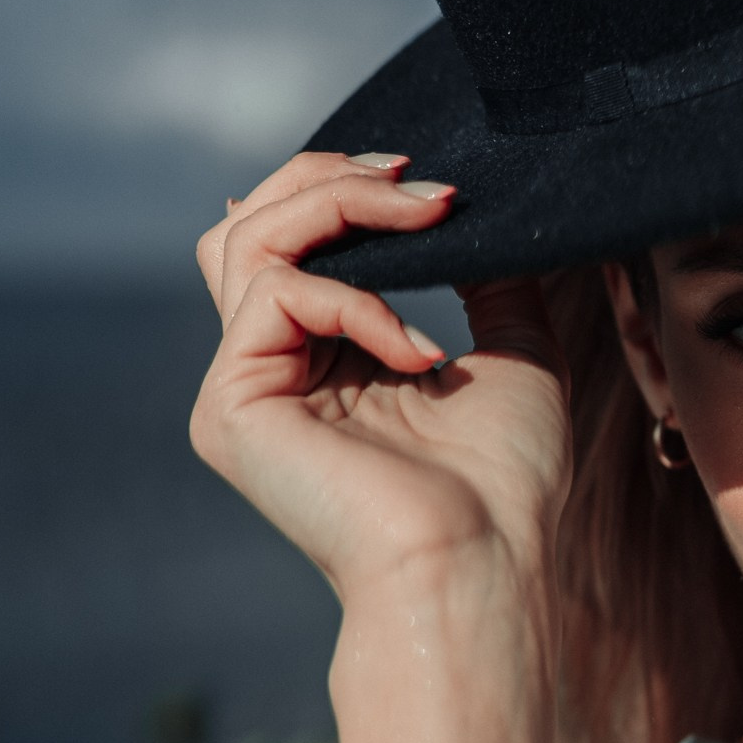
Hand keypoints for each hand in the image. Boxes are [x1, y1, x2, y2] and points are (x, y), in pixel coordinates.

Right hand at [190, 152, 572, 607]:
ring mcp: (242, 389)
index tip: (428, 182)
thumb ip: (488, 277)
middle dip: (331, 179)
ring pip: (244, 240)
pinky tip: (418, 352)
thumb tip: (472, 209)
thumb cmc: (504, 485)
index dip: (344, 190)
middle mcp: (271, 372)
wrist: (480, 563)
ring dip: (342, 207)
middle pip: (247, 226)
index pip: (292, 243)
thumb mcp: (512, 353)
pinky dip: (358, 302)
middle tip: (415, 181)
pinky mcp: (230, 407)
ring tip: (425, 215)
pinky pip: (277, 295)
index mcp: (324, 363)